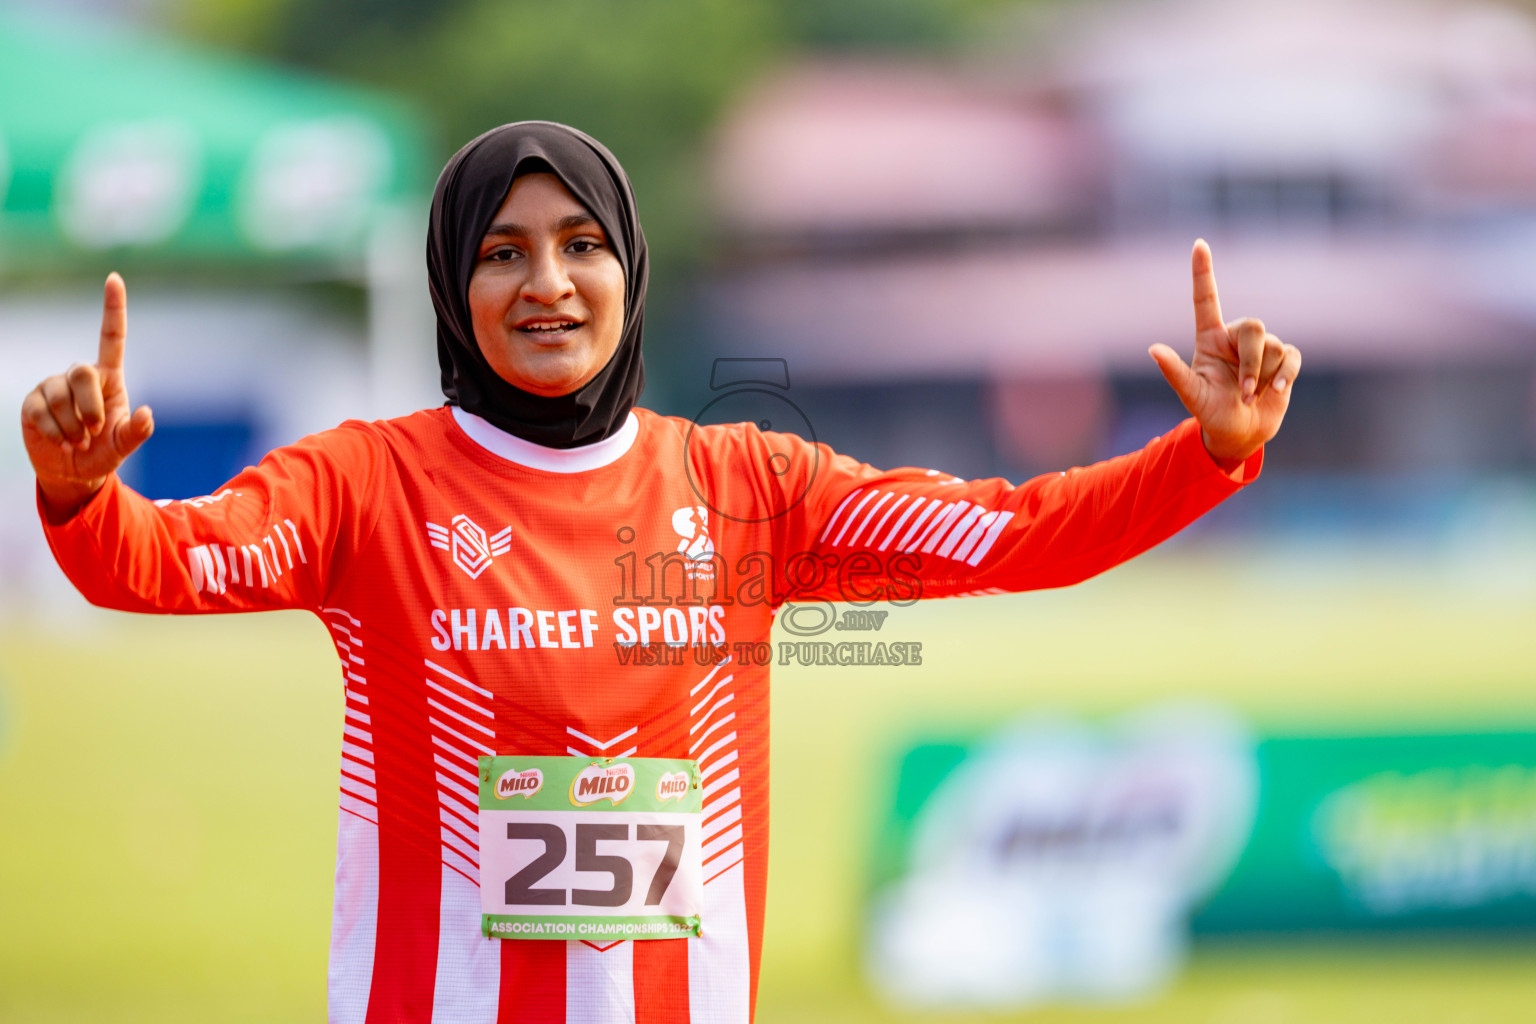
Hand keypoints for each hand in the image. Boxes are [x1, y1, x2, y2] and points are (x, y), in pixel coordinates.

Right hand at [21, 273, 153, 519]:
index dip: (113, 308)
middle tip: (94, 431)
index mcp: (109, 378)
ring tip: (78, 441)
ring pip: (61, 396)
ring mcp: (54, 386)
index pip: (111, 337)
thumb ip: (137, 432)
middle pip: (82, 372)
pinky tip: (62, 442)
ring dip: (73, 427)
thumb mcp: (125, 445)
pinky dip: (56, 433)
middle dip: (90, 407)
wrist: (73, 470)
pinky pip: (42, 412)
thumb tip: (147, 414)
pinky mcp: (33, 402)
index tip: (114, 278)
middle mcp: (80, 376)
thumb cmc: (104, 452)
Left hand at [1148, 240, 1300, 468]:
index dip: (1203, 271)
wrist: (1239, 433)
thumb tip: (1153, 350)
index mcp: (1209, 339)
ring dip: (1265, 376)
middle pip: (1254, 326)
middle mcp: (1235, 338)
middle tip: (1245, 390)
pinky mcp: (1285, 361)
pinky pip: (1292, 357)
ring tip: (1252, 396)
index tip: (1199, 244)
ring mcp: (1262, 349)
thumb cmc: (1210, 412)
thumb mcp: (1191, 394)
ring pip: (1274, 345)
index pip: (1206, 299)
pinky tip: (1277, 391)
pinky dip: (1286, 375)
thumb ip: (1174, 372)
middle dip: (1252, 361)